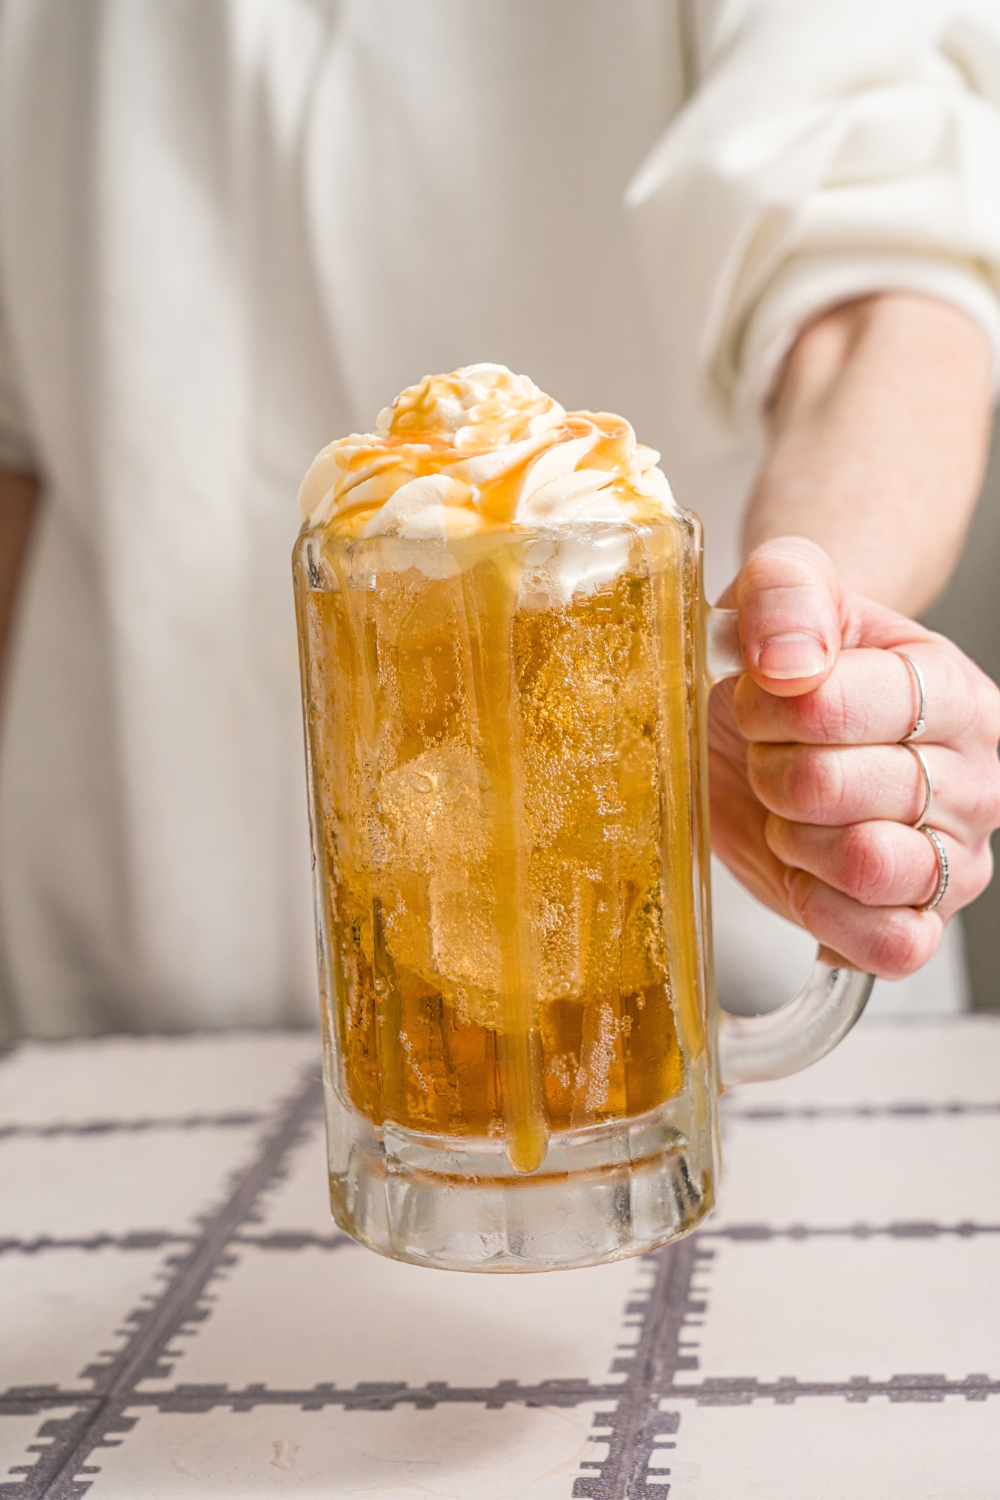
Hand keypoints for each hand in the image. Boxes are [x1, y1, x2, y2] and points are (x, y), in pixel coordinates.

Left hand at [709, 537, 999, 976]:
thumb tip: (790, 662)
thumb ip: (786, 591)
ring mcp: (956, 859)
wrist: (774, 717)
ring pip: (870, 868)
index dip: (778, 707)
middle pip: (842, 789)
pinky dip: (826, 914)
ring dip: (796, 839)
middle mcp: (976, 780)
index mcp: (955, 693)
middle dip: (774, 771)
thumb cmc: (790, 659)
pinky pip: (889, 945)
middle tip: (768, 755)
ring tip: (788, 810)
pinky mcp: (920, 925)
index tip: (756, 695)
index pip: (855, 707)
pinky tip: (802, 870)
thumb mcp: (780, 590)